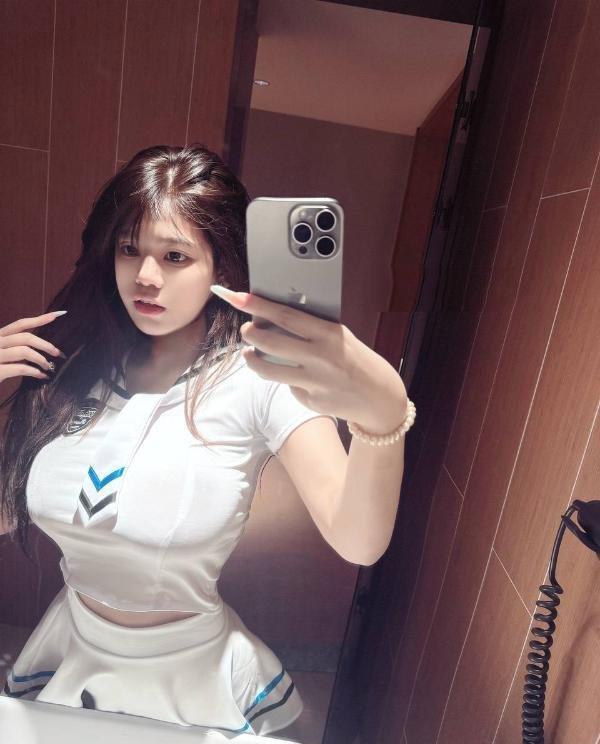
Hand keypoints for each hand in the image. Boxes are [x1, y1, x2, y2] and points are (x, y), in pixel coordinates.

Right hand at [0, 311, 66, 383]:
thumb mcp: (1, 353)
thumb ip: (14, 347)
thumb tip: (40, 347)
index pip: (19, 324)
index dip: (39, 319)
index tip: (57, 315)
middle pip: (26, 338)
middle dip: (46, 344)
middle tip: (58, 353)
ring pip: (24, 351)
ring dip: (41, 359)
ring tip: (48, 367)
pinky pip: (20, 368)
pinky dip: (34, 371)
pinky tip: (40, 376)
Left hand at [210, 285, 407, 433]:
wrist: (380, 398)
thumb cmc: (358, 361)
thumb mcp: (341, 337)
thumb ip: (313, 331)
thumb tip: (276, 320)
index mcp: (329, 334)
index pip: (286, 316)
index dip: (259, 306)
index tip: (239, 297)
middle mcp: (320, 357)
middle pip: (271, 342)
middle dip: (250, 334)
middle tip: (246, 330)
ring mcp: (314, 381)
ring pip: (268, 369)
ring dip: (253, 360)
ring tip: (249, 354)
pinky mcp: (310, 401)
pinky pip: (288, 387)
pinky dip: (287, 380)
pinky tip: (297, 378)